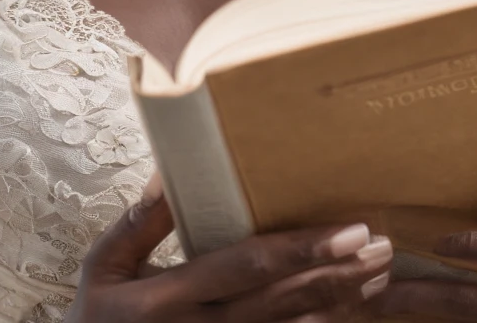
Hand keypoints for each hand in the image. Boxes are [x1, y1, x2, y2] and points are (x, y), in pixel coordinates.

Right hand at [64, 171, 393, 321]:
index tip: (346, 230)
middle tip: (381, 248)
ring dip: (338, 304)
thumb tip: (170, 169)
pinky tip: (346, 314)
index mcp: (167, 299)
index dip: (299, 250)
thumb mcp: (103, 267)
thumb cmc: (95, 318)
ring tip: (379, 275)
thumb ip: (139, 221)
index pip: (245, 268)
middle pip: (280, 303)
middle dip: (334, 275)